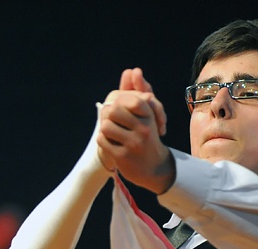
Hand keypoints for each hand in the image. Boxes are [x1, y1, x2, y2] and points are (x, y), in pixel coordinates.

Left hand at [98, 68, 174, 194]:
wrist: (155, 167)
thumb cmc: (147, 135)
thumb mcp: (147, 113)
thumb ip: (138, 90)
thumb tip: (132, 70)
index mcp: (149, 115)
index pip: (129, 99)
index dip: (119, 102)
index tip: (121, 110)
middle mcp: (144, 128)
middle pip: (113, 110)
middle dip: (109, 114)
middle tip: (113, 121)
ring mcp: (133, 143)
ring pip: (106, 125)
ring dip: (105, 129)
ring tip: (112, 134)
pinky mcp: (122, 157)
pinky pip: (102, 140)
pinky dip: (103, 141)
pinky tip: (111, 144)